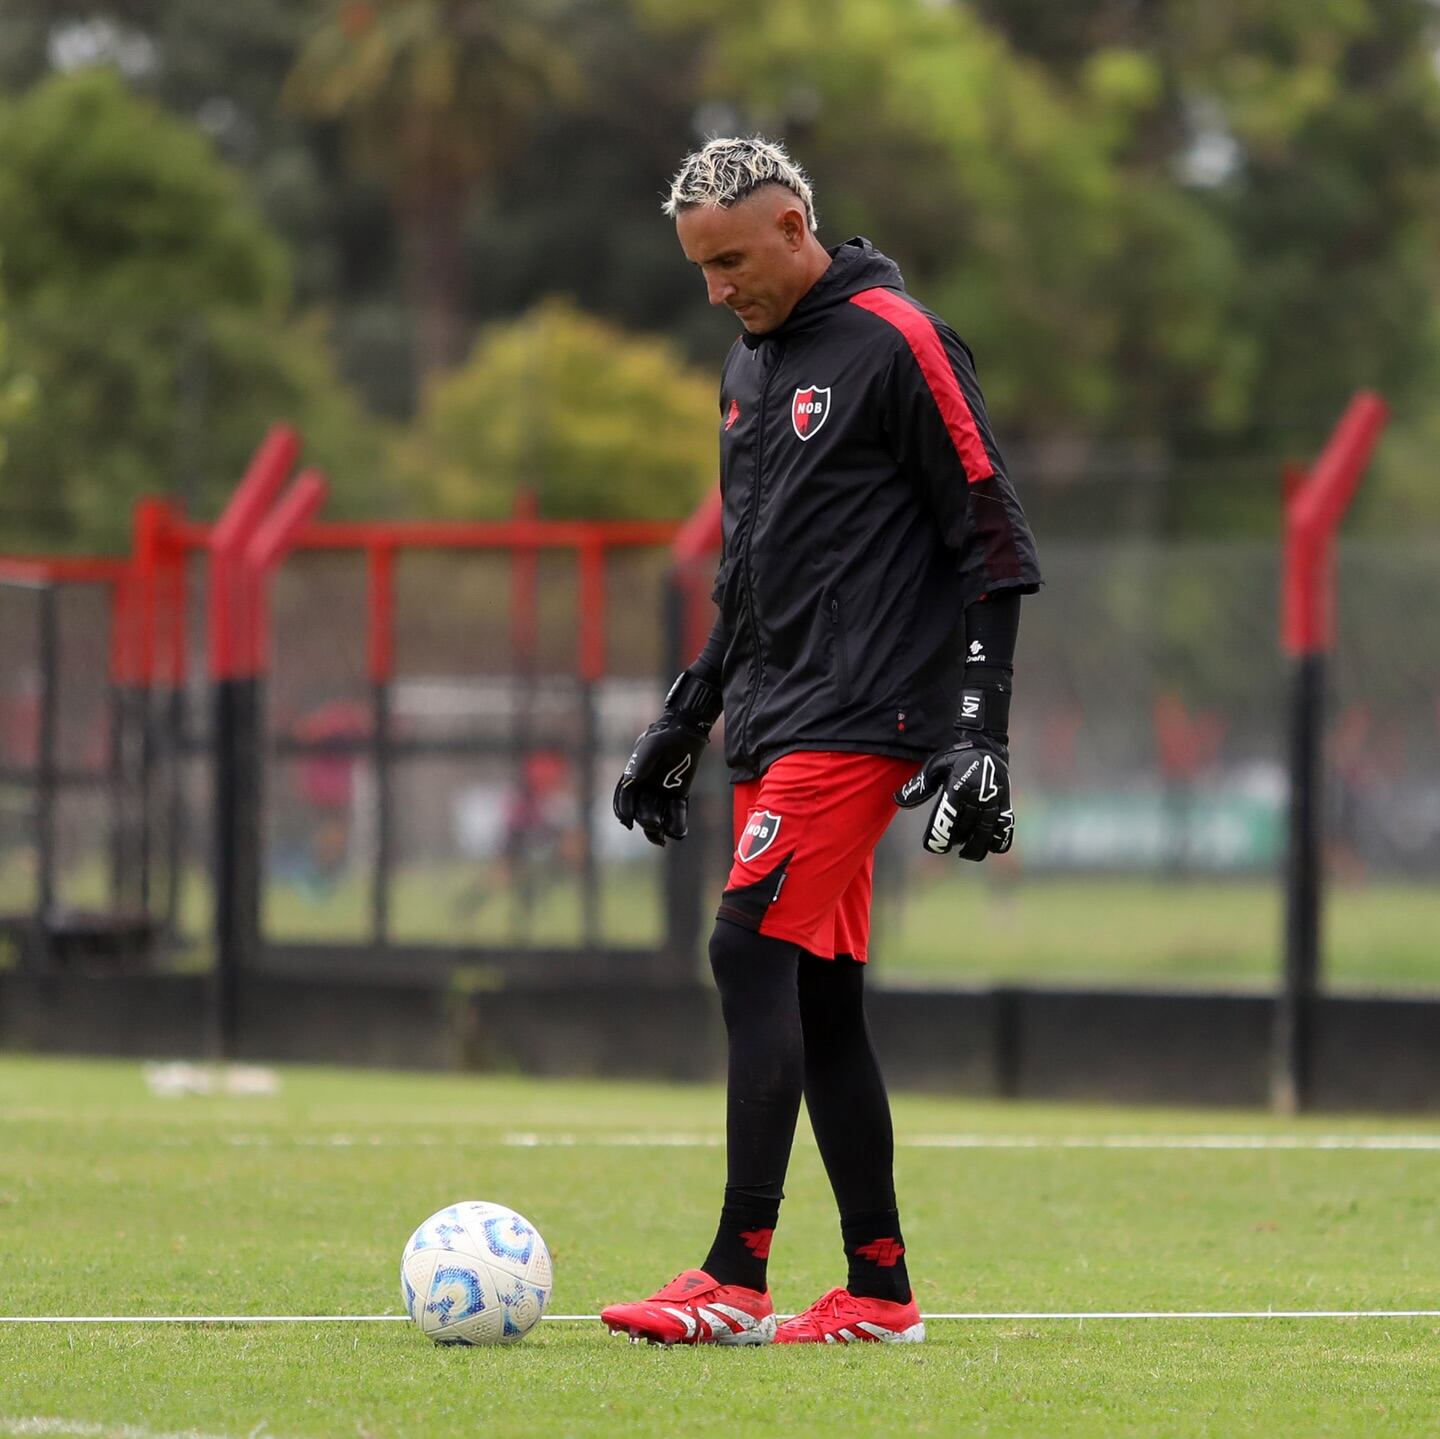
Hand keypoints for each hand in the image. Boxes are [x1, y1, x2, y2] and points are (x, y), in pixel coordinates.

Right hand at [613, 714, 707, 846]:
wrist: (685, 732)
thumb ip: (640, 764)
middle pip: (641, 811)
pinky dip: (677, 825)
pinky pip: (676, 813)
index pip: (624, 799)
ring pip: (657, 817)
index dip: (624, 811)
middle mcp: (645, 789)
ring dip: (659, 829)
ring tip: (663, 839)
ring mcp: (662, 793)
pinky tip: (679, 833)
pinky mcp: (678, 795)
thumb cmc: (664, 737)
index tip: (627, 822)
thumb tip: (630, 782)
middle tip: (654, 825)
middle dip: (646, 820)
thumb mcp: (650, 747)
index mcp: (633, 778)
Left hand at [894, 735, 1013, 860]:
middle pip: (966, 827)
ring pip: (986, 830)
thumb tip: (898, 801)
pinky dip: (1000, 839)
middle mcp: (978, 794)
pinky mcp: (1006, 801)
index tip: (934, 847)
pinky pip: (1005, 825)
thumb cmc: (955, 757)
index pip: (948, 817)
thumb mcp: (934, 766)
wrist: (986, 744)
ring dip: (977, 846)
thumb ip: (918, 786)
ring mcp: (994, 799)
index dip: (940, 835)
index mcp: (958, 786)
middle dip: (956, 840)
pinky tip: (991, 847)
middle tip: (949, 844)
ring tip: (967, 853)